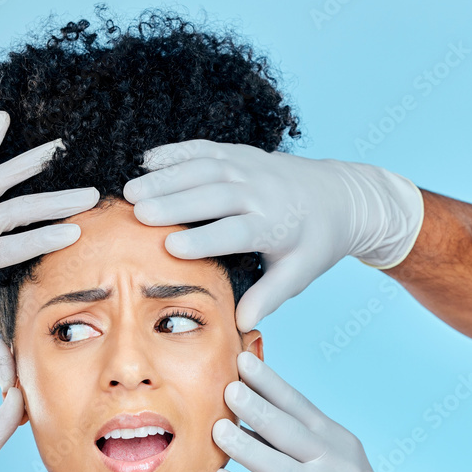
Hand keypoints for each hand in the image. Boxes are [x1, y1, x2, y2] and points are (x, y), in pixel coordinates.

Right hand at [122, 141, 422, 331]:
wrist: (340, 196)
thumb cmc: (314, 242)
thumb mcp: (298, 273)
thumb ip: (270, 295)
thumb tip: (242, 323)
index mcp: (275, 224)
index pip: (236, 232)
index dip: (204, 239)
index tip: (171, 248)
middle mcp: (261, 191)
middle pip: (214, 194)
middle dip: (175, 203)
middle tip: (138, 213)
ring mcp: (250, 167)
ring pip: (205, 167)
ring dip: (166, 177)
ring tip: (131, 191)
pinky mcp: (241, 154)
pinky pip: (206, 148)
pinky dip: (176, 152)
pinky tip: (146, 161)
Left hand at [210, 352, 446, 471]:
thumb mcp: (332, 462)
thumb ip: (295, 439)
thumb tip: (242, 412)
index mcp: (337, 440)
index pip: (299, 404)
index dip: (270, 382)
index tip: (242, 359)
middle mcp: (336, 463)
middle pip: (290, 429)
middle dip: (257, 406)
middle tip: (227, 386)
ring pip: (279, 466)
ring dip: (245, 446)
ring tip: (216, 429)